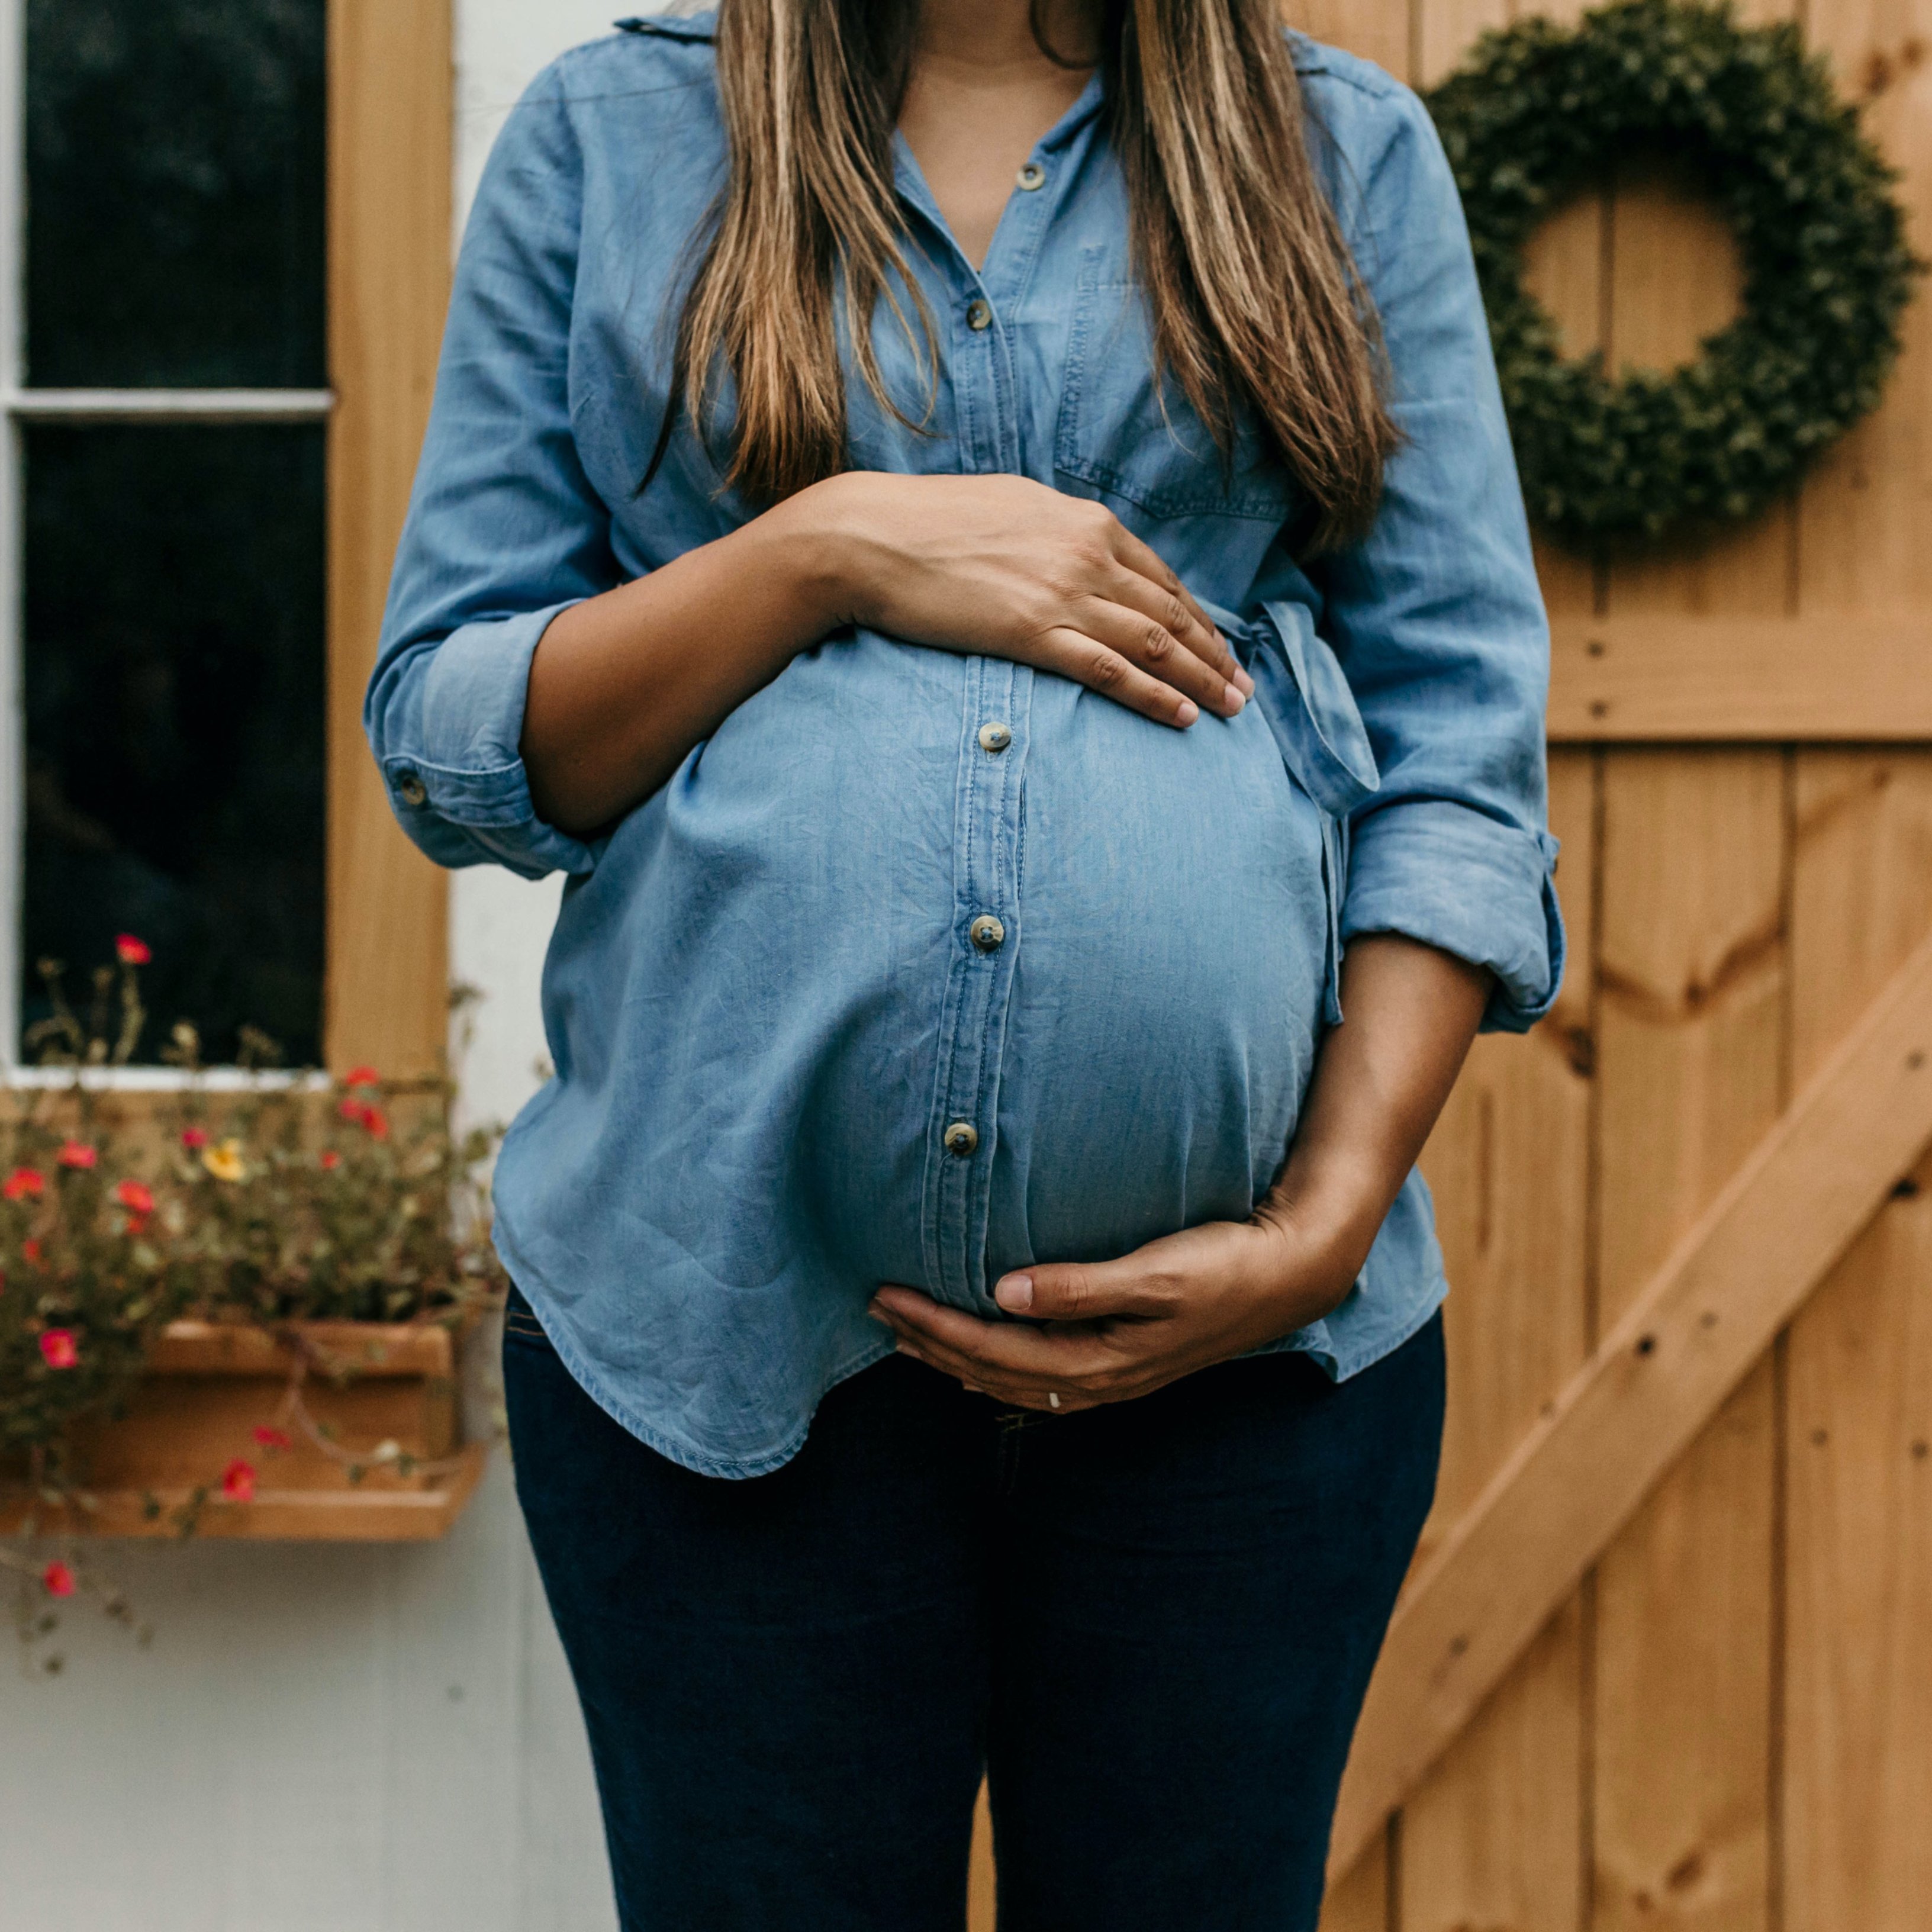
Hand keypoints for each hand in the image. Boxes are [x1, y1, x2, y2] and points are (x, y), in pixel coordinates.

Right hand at [794, 471, 1253, 729]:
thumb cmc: (930, 523)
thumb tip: (1077, 548)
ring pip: (1153, 643)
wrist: (872, 536)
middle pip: (1171, 614)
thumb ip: (1057, 532)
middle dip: (1215, 656)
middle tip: (1244, 690)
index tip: (1221, 650)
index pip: (1162, 580)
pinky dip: (1153, 694)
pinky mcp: (1033, 631)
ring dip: (1199, 679)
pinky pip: (1110, 670)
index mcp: (1086, 523)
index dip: (1199, 620)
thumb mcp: (1012, 508)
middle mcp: (1087, 554)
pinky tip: (1182, 716)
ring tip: (1229, 710)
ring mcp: (1063, 593)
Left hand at [868, 1209, 1356, 1413]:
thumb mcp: (1156, 1273)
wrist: (1290, 1277)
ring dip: (954, 1357)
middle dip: (929, 1343)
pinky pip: (1038, 1375)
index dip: (934, 1327)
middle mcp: (1098, 1380)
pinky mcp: (1122, 1361)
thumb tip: (1002, 1292)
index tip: (886, 1295)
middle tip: (875, 1309)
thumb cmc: (1225, 1266)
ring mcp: (1111, 1376)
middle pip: (991, 1371)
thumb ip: (1079, 1287)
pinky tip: (979, 1348)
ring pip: (1011, 1378)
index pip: (992, 1352)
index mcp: (1099, 1362)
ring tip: (906, 1333)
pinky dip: (995, 1363)